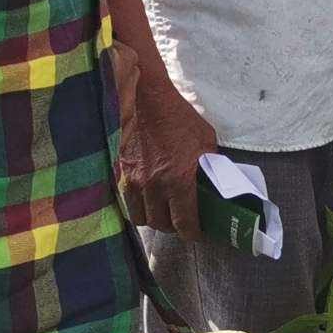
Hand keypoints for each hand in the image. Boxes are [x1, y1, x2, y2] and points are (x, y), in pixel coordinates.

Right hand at [117, 45, 215, 237]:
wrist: (146, 99)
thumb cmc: (179, 117)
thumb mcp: (205, 141)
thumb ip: (208, 167)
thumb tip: (213, 185)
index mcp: (181, 179)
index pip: (184, 223)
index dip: (193, 233)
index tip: (198, 232)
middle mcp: (155, 186)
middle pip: (161, 225)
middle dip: (173, 227)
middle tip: (182, 220)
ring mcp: (134, 181)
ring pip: (142, 218)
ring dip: (154, 218)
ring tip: (164, 211)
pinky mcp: (120, 174)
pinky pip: (127, 203)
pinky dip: (138, 206)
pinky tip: (148, 199)